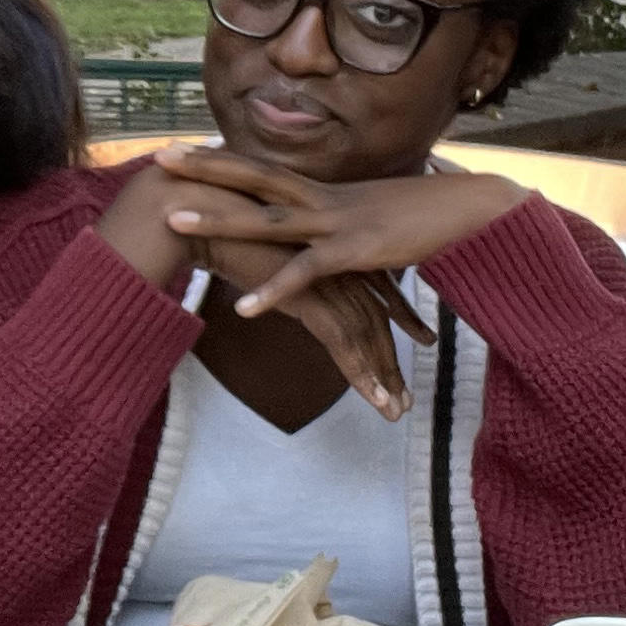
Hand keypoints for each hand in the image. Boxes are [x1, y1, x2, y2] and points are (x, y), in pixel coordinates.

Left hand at [155, 143, 531, 320]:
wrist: (478, 214)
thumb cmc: (429, 220)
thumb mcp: (374, 220)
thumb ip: (342, 224)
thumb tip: (321, 232)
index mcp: (327, 191)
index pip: (264, 167)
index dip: (223, 158)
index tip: (182, 148)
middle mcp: (326, 198)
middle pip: (254, 175)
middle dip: (204, 166)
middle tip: (157, 155)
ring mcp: (340, 222)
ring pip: (268, 217)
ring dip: (218, 217)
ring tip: (172, 219)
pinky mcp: (359, 252)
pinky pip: (308, 272)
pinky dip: (275, 291)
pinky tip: (243, 309)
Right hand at [195, 232, 424, 419]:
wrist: (201, 213)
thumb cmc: (226, 227)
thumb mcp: (269, 246)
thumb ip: (291, 264)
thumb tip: (296, 279)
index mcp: (336, 248)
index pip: (380, 288)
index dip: (404, 315)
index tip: (423, 338)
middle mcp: (338, 264)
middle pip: (377, 319)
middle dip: (392, 362)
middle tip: (406, 400)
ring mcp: (325, 279)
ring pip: (365, 337)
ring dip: (382, 378)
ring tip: (393, 411)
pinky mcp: (308, 294)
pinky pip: (341, 341)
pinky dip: (357, 371)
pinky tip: (371, 399)